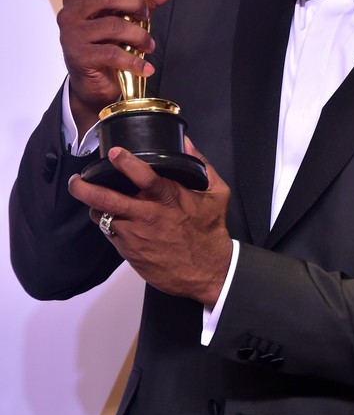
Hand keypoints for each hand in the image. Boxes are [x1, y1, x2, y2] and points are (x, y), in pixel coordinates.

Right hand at [58, 0, 178, 134]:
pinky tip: (146, 68)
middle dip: (136, 5)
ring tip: (148, 45)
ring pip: (113, 26)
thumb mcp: (128, 17)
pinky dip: (134, 62)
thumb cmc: (108, 45)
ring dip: (139, 35)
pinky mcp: (79, 57)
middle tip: (147, 18)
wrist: (94, 84)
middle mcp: (70, 13)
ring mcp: (72, 35)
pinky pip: (113, 54)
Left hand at [68, 139, 231, 306]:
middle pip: (106, 198)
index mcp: (168, 197)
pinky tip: (112, 219)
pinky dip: (108, 224)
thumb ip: (202, 165)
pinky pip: (109, 234)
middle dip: (85, 187)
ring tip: (92, 199)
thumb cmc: (211, 232)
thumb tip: (187, 142)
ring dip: (94, 206)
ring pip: (101, 216)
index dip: (124, 162)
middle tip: (76, 180)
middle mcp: (147, 215)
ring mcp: (135, 235)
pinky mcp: (129, 252)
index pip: (142, 175)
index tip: (112, 153)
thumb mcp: (217, 193)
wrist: (208, 272)